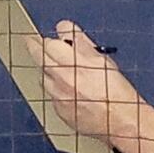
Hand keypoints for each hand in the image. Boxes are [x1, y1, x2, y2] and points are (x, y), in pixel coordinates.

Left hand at [25, 21, 144, 152]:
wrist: (120, 122)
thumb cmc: (116, 92)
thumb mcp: (103, 60)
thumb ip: (82, 43)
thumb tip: (68, 30)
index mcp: (75, 61)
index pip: (51, 41)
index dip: (51, 37)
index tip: (49, 36)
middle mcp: (63, 77)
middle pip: (39, 55)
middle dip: (36, 47)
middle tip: (32, 42)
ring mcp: (58, 95)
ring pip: (42, 76)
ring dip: (46, 70)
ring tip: (58, 70)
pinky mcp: (58, 110)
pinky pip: (50, 95)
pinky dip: (55, 90)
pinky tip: (68, 90)